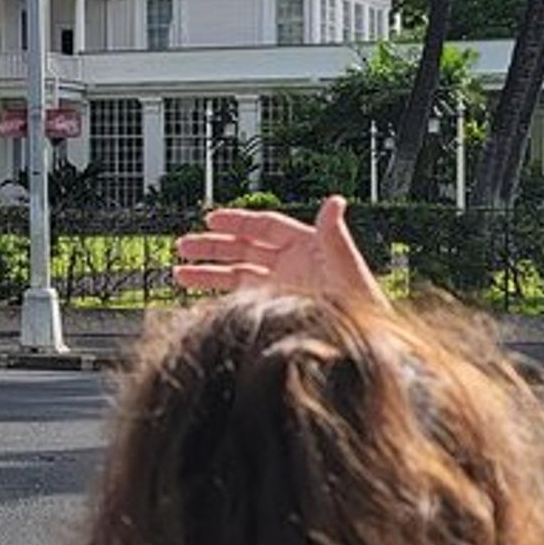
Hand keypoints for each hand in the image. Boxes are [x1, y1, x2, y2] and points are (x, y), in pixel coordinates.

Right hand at [174, 195, 387, 308]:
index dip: (237, 221)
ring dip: (209, 271)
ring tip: (179, 272)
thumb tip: (335, 201)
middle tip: (184, 245)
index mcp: (307, 246)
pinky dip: (221, 296)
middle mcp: (292, 264)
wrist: (364, 343)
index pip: (265, 226)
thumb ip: (335, 236)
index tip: (210, 219)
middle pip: (244, 247)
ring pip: (237, 273)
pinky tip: (200, 297)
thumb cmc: (362, 305)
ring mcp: (282, 286)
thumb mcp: (347, 268)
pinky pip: (242, 298)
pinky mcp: (276, 308)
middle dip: (213, 246)